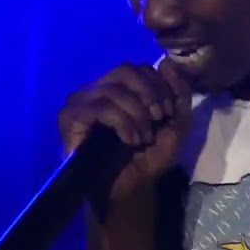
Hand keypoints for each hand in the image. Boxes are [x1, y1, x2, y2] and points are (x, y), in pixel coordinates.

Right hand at [57, 58, 193, 203]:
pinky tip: (130, 140)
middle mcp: (96, 88)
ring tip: (143, 138)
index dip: (159, 85)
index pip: (139, 68)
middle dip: (150, 94)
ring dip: (137, 115)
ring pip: (114, 89)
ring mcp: (79, 102)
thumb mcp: (176, 123)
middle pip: (125, 70)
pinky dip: (122, 122)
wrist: (130, 188)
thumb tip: (167, 61)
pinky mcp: (70, 118)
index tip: (168, 112)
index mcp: (118, 87)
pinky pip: (100, 107)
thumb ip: (179, 92)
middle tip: (158, 120)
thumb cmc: (149, 157)